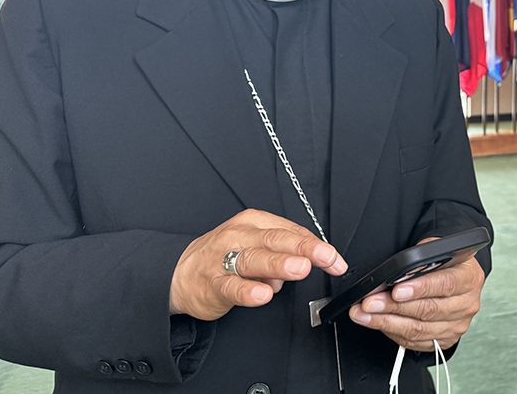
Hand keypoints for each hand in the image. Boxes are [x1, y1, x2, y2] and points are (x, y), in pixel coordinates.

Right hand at [170, 209, 347, 320]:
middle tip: (326, 257)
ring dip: (280, 264)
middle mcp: (239, 236)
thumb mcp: (256, 244)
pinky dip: (248, 290)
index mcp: (254, 222)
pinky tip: (262, 294)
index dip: (316, 245)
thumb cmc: (225, 256)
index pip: (290, 231)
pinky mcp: (211, 284)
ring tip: (301, 269)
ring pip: (254, 259)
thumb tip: (312, 260)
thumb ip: (284, 251)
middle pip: (276, 240)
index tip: (336, 260)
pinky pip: (231, 287)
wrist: (180, 273)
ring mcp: (223, 259)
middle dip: (304, 249)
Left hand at [347, 238, 484, 351]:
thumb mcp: (436, 249)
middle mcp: (467, 304)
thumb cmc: (445, 262)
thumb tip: (399, 274)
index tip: (395, 290)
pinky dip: (393, 332)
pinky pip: (416, 341)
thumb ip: (421, 259)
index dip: (420, 288)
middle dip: (393, 307)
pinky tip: (379, 323)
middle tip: (369, 303)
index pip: (445, 284)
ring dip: (386, 322)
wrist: (456, 276)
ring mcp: (457, 325)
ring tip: (364, 315)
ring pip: (419, 329)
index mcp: (469, 278)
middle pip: (428, 310)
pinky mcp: (446, 339)